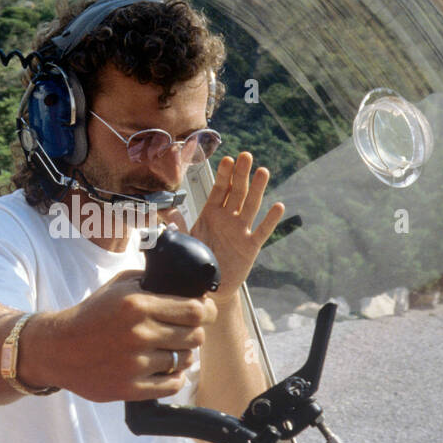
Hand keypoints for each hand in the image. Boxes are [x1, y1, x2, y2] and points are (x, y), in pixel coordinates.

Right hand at [25, 270, 218, 401]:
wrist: (58, 348)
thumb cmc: (92, 315)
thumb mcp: (118, 287)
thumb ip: (151, 282)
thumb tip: (189, 287)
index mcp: (138, 305)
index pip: (194, 310)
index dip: (206, 312)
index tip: (204, 313)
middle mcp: (139, 334)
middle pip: (194, 336)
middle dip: (194, 333)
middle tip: (183, 333)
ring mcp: (135, 363)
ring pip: (185, 361)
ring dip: (183, 356)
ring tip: (170, 351)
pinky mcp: (130, 388)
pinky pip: (172, 385)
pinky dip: (174, 378)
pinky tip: (165, 370)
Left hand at [174, 152, 284, 302]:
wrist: (209, 286)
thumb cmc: (197, 260)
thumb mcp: (184, 241)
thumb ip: (176, 226)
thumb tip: (164, 211)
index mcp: (211, 214)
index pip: (219, 190)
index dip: (223, 175)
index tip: (227, 159)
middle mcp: (228, 219)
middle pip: (237, 192)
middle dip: (241, 174)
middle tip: (246, 156)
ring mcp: (241, 231)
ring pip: (251, 206)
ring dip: (257, 189)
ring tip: (263, 171)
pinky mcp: (250, 247)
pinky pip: (262, 231)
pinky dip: (270, 220)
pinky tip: (278, 207)